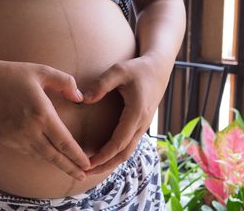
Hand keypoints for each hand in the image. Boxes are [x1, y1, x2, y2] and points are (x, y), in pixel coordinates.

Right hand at [0, 59, 89, 180]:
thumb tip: (79, 97)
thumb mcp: (42, 71)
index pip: (64, 142)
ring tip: (70, 169)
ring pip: (41, 157)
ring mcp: (16, 137)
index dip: (77, 155)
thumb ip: (65, 82)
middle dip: (70, 167)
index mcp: (41, 114)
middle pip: (54, 156)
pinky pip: (28, 152)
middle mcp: (30, 130)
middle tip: (83, 176)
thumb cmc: (13, 75)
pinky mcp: (6, 140)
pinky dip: (41, 156)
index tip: (87, 164)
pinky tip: (49, 156)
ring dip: (56, 164)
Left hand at [83, 56, 169, 173]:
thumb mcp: (119, 70)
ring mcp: (143, 125)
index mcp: (136, 113)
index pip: (118, 142)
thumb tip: (84, 99)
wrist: (159, 68)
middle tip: (85, 173)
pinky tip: (106, 155)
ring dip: (112, 162)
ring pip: (128, 151)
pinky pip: (130, 144)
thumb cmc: (138, 69)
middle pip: (124, 153)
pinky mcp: (142, 124)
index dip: (103, 155)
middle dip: (105, 165)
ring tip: (93, 168)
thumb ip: (101, 84)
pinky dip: (117, 153)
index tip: (87, 163)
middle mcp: (142, 123)